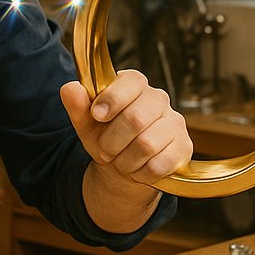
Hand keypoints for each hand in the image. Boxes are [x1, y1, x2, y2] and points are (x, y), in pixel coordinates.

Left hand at [60, 69, 192, 187]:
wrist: (123, 166)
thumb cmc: (104, 136)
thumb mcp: (85, 122)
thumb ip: (76, 104)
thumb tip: (70, 88)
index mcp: (133, 85)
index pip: (131, 81)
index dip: (112, 99)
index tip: (97, 115)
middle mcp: (158, 99)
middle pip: (136, 118)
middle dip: (112, 140)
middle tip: (105, 149)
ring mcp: (175, 122)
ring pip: (147, 145)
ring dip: (124, 160)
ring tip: (120, 160)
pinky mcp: (184, 147)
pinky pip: (160, 164)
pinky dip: (140, 172)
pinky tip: (137, 169)